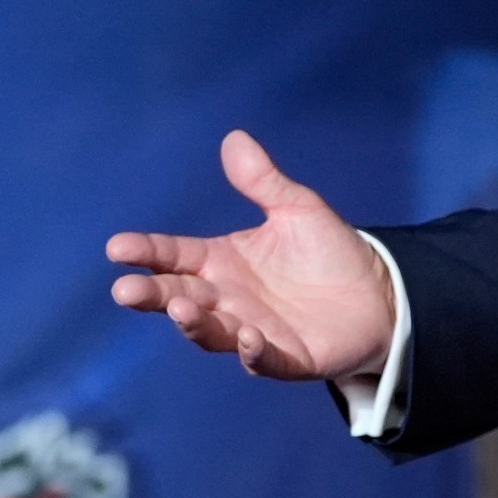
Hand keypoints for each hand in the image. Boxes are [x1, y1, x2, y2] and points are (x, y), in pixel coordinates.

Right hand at [106, 130, 396, 380]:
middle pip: (179, 296)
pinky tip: (248, 337)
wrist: (380, 293)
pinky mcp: (286, 357)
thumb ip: (263, 181)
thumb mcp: (298, 209)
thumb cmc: (330, 253)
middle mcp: (228, 299)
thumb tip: (234, 138)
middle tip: (125, 290)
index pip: (175, 255)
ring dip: (193, 323)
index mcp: (222, 261)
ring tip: (180, 308)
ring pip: (210, 332)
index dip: (147, 251)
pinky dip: (252, 351)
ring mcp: (252, 330)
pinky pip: (262, 359)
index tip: (118, 246)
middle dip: (152, 294)